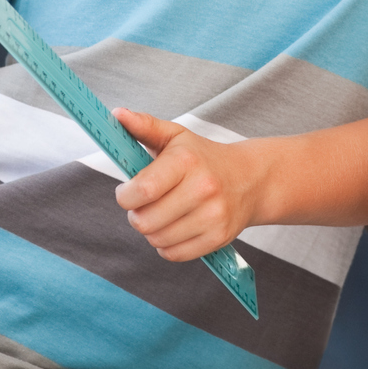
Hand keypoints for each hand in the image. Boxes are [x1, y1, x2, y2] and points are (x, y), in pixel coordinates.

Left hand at [113, 110, 270, 260]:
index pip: (144, 190)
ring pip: (157, 240)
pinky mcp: (219, 237)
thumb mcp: (176, 136)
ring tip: (162, 215)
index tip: (126, 192)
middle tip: (144, 205)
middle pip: (145, 221)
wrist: (249, 179)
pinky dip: (167, 245)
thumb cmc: (203, 157)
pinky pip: (174, 254)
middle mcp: (203, 188)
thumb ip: (144, 126)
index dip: (125, 196)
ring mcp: (213, 215)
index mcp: (187, 160)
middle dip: (136, 215)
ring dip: (152, 231)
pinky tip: (175, 227)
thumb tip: (117, 114)